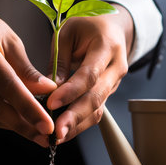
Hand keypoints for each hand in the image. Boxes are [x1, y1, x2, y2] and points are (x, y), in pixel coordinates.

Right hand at [0, 0, 56, 146]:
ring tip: (35, 130)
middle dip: (22, 124)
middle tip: (45, 136)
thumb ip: (27, 69)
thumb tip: (50, 91)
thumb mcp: (11, 41)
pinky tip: (14, 120)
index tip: (47, 125)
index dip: (28, 107)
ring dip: (12, 124)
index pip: (6, 83)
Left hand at [46, 3, 133, 143]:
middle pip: (97, 96)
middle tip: (57, 131)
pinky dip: (79, 124)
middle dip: (75, 116)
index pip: (90, 74)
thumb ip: (60, 60)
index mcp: (107, 46)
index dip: (71, 91)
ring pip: (98, 109)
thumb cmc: (86, 27)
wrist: (111, 29)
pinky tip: (64, 132)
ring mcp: (114, 83)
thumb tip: (50, 89)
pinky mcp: (107, 94)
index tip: (52, 103)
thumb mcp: (68, 32)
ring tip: (57, 137)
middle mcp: (116, 67)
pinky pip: (96, 112)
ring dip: (77, 125)